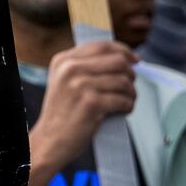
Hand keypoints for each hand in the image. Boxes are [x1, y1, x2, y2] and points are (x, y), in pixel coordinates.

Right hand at [26, 42, 135, 185]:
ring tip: (125, 101)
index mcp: (63, 61)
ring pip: (124, 81)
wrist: (50, 140)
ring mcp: (80, 86)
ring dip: (131, 93)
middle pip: (118, 61)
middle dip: (130, 74)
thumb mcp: (65, 81)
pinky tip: (122, 110)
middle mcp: (70, 70)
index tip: (135, 60)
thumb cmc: (63, 113)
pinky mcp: (91, 104)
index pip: (102, 45)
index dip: (124, 51)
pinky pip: (124, 100)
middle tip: (129, 86)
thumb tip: (124, 58)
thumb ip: (86, 66)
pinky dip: (128, 106)